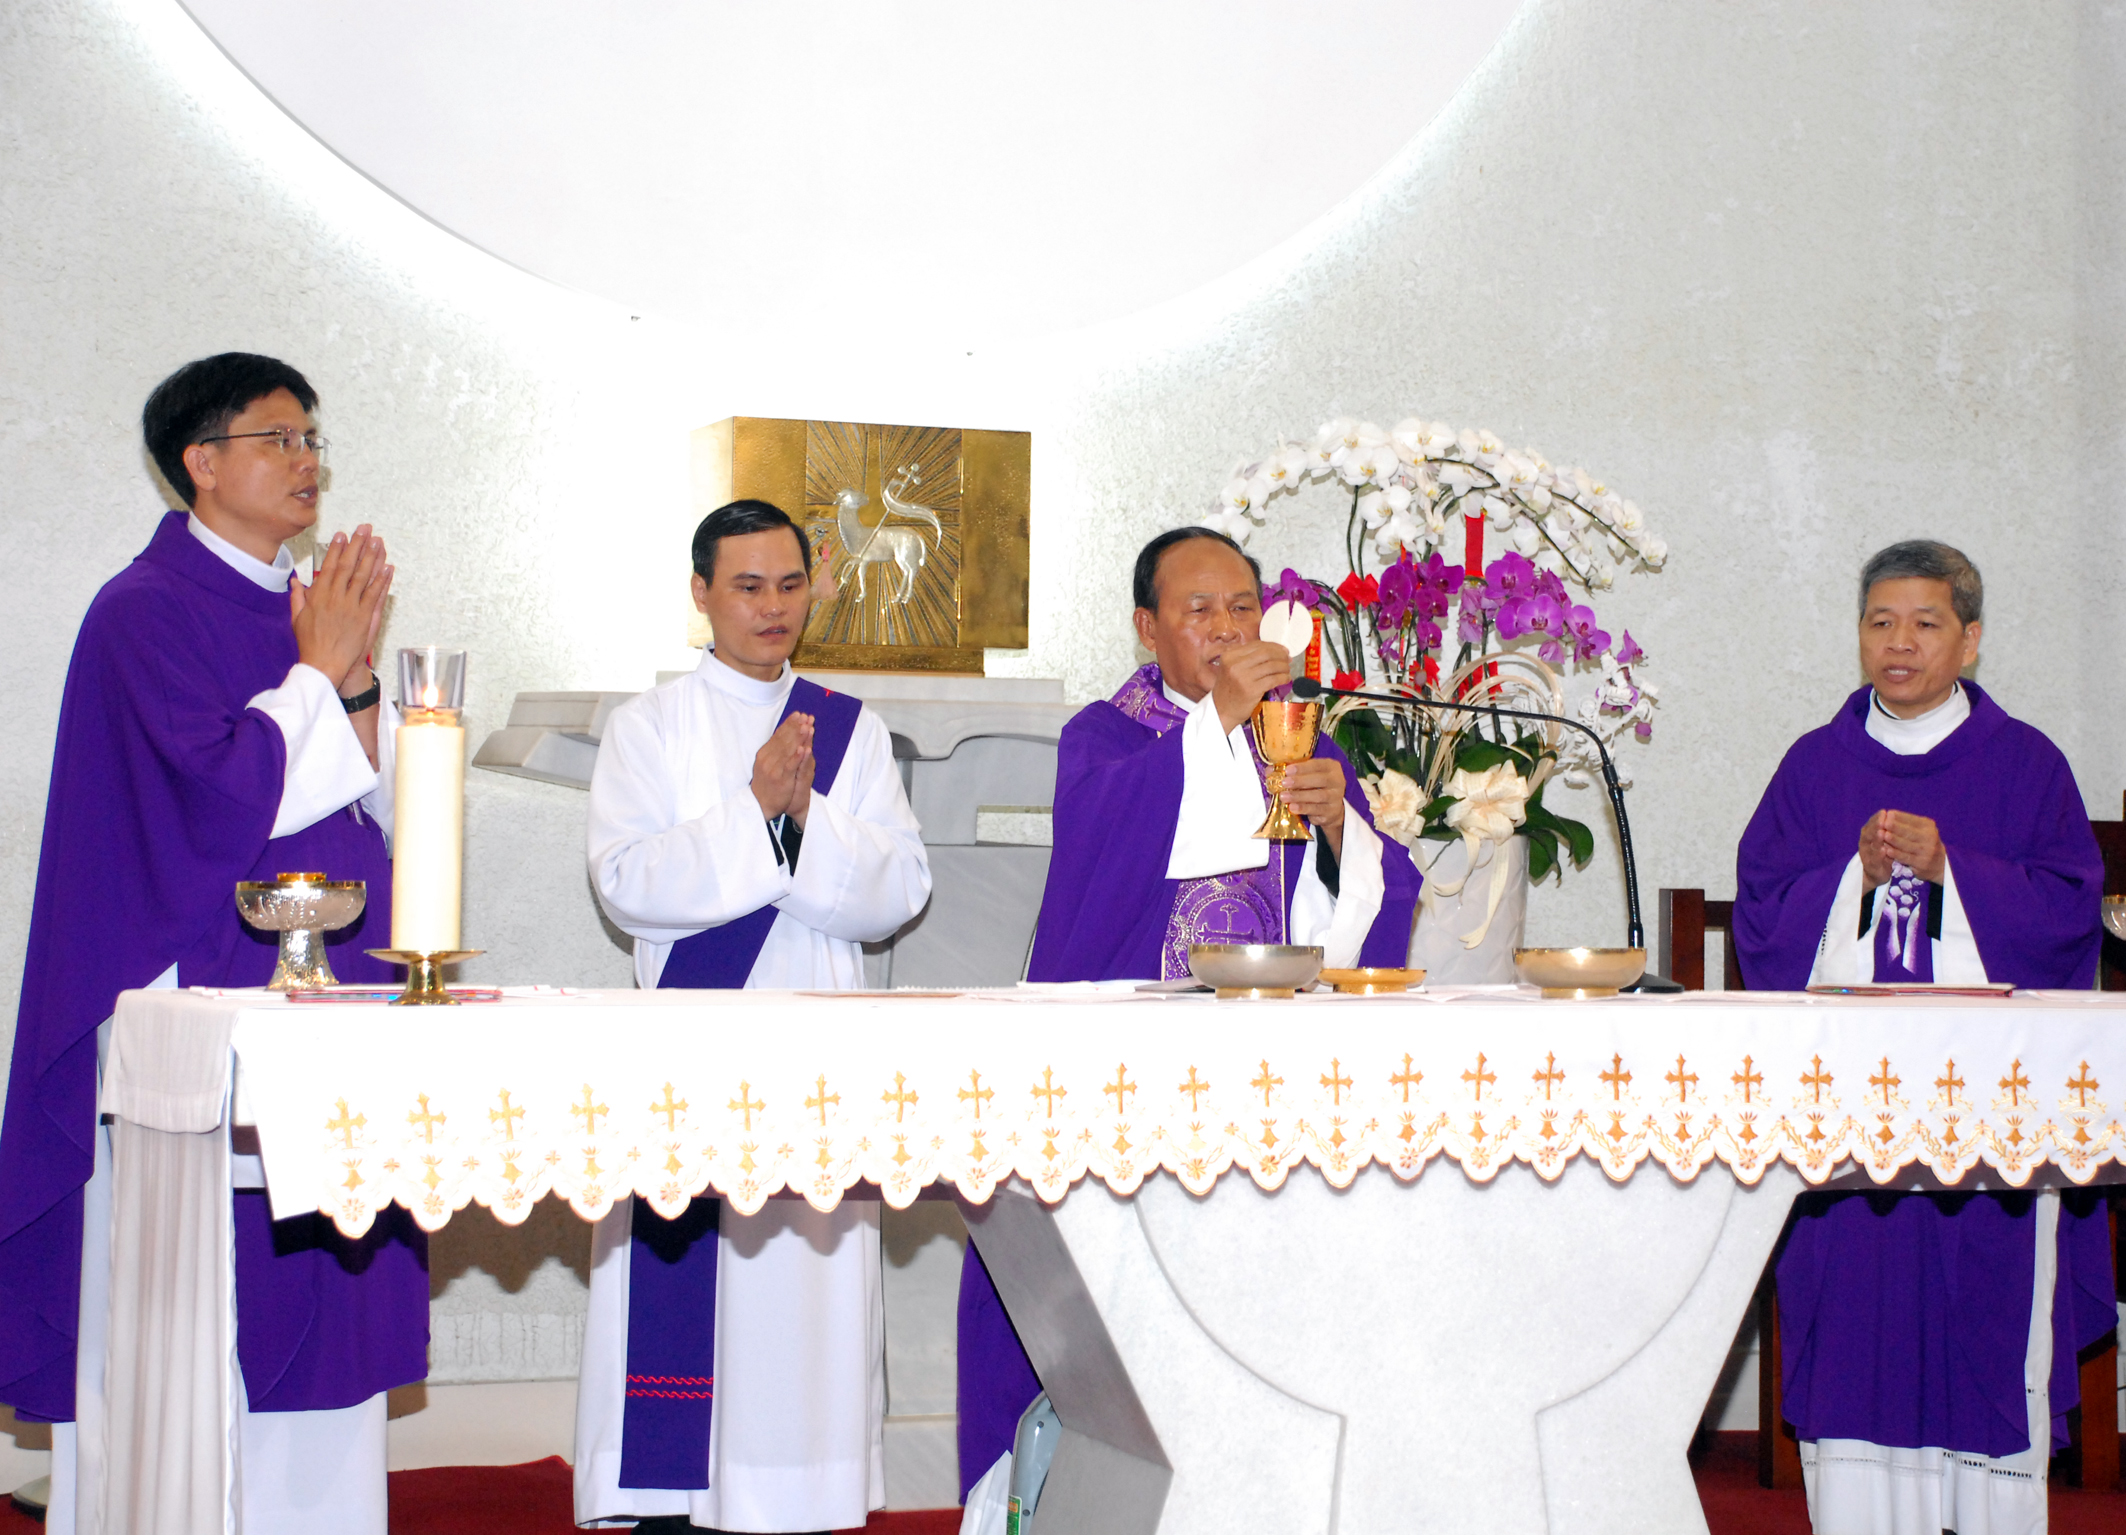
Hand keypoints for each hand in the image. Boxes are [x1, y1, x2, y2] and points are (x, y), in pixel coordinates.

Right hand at [291, 525, 390, 689]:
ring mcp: (352, 606)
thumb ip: (297, 598)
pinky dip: (382, 580)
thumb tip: (295, 582)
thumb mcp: (296, 619)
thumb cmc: (310, 644)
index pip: (329, 566)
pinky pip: (375, 594)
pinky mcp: (364, 617)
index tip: (342, 534)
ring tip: (378, 541)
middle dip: (357, 545)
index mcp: (319, 596)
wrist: (323, 665)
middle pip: (349, 565)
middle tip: (364, 528)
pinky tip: (388, 566)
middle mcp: (336, 597)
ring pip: (364, 576)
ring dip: (372, 556)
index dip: (337, 549)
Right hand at [750, 713, 814, 824]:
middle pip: (783, 739)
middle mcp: (767, 758)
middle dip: (796, 727)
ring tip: (807, 726)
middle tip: (806, 716)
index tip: (799, 714)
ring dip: (798, 737)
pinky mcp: (780, 779)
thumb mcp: (767, 763)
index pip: (778, 735)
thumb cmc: (766, 783)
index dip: (789, 724)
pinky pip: (790, 766)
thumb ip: (775, 749)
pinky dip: (797, 757)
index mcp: (764, 753)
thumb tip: (785, 733)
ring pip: (787, 750)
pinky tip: (804, 748)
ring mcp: (773, 768)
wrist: (761, 804)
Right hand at [1211, 640, 1294, 734]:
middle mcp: (1235, 664)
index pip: (1256, 645)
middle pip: (1266, 653)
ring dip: (1284, 666)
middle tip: (1287, 658)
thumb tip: (1273, 650)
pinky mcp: (1252, 690)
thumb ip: (1246, 657)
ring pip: (1272, 665)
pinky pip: (1273, 679)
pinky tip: (1286, 678)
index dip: (1273, 646)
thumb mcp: (1230, 668)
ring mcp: (1243, 677)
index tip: (1282, 650)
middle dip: (1280, 655)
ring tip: (1287, 669)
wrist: (1221, 711)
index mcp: (1229, 656)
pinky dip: (1283, 677)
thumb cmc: (1228, 690)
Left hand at [1278, 756, 1346, 858]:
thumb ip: (1291, 771)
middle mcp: (1337, 781)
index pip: (1319, 764)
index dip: (1303, 767)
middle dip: (1300, 781)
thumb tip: (1270, 770)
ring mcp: (1336, 798)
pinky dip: (1303, 809)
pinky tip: (1292, 808)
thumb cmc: (1315, 786)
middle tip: (1284, 783)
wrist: (1330, 808)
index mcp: (1332, 767)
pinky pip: (1317, 810)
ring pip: (1319, 796)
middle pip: (1320, 780)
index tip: (1288, 770)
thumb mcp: (1306, 776)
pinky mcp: (1332, 812)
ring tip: (1284, 797)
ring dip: (1299, 796)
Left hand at [1859, 809, 1945, 887]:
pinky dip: (1895, 854)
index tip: (1886, 813)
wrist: (1937, 863)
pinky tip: (1886, 850)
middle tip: (1882, 823)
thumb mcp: (1919, 829)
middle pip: (1909, 832)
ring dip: (1892, 840)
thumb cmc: (1922, 841)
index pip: (1911, 820)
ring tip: (1881, 835)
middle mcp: (1930, 837)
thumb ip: (1906, 822)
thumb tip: (1888, 814)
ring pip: (1906, 844)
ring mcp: (1926, 851)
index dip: (1898, 817)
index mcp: (1928, 826)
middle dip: (1894, 827)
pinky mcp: (1922, 863)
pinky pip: (1906, 857)